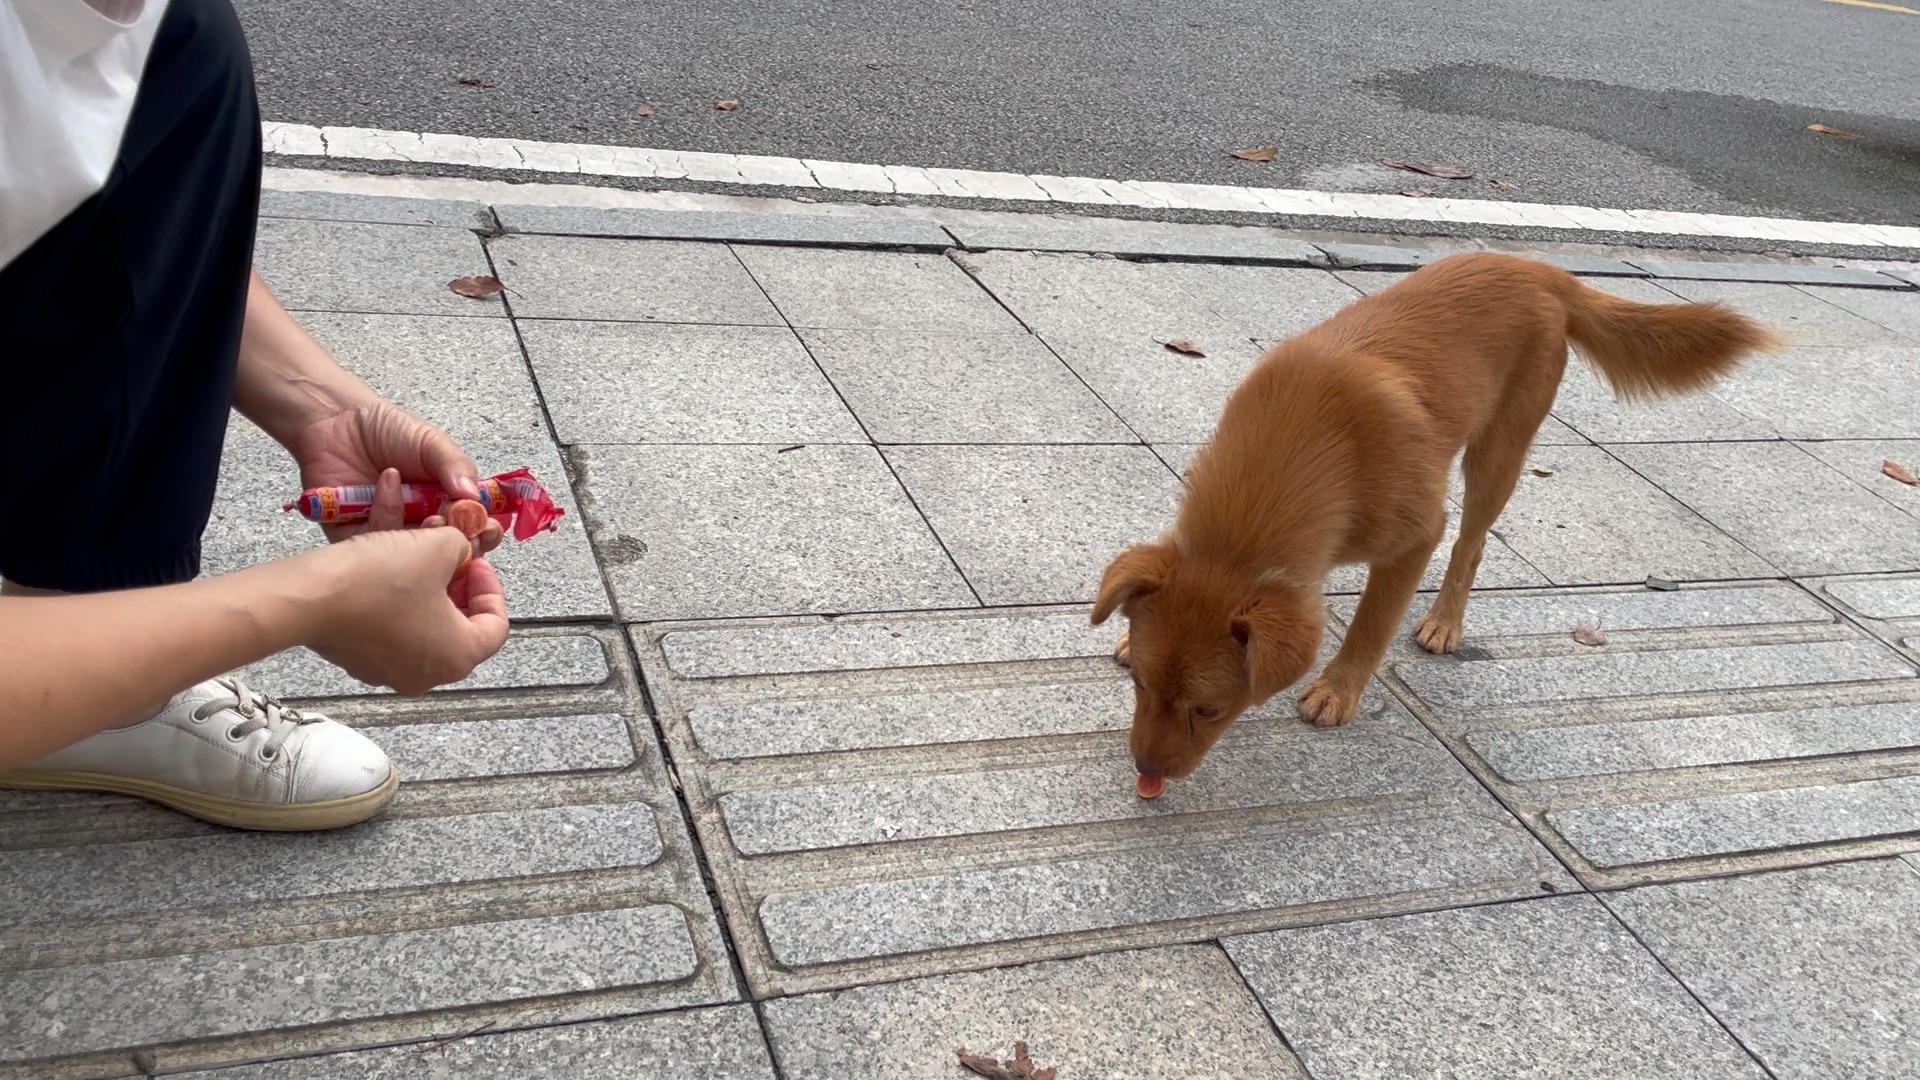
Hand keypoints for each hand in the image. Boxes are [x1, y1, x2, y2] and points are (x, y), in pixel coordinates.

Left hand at [291, 402, 503, 554]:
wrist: (336, 420)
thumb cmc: (386, 429)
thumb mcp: (431, 443)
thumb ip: (456, 466)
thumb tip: (475, 497)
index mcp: (446, 502)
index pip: (474, 527)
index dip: (483, 531)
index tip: (485, 527)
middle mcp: (421, 522)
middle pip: (449, 551)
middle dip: (458, 544)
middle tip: (456, 528)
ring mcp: (391, 533)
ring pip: (414, 556)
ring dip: (422, 536)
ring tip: (425, 511)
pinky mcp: (358, 538)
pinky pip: (377, 547)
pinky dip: (385, 519)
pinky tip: (385, 485)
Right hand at [300, 526, 509, 694]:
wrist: (307, 597)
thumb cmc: (378, 580)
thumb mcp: (437, 547)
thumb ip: (462, 546)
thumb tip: (460, 548)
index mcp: (458, 656)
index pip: (496, 625)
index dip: (491, 586)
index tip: (476, 561)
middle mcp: (426, 675)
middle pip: (460, 626)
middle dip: (457, 585)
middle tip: (450, 557)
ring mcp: (389, 672)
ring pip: (423, 625)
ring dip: (426, 589)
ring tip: (418, 557)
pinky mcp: (359, 660)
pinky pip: (391, 628)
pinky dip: (397, 601)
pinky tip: (387, 572)